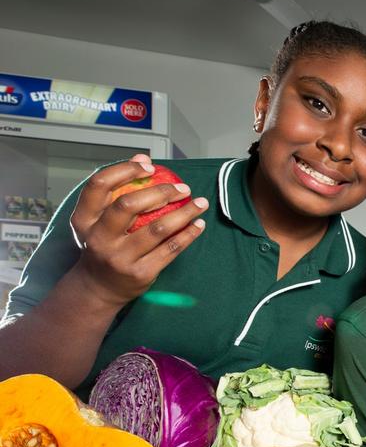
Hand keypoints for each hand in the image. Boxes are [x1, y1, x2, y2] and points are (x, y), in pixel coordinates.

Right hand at [69, 154, 207, 306]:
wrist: (98, 288)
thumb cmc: (102, 245)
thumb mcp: (97, 220)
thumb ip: (117, 189)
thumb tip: (142, 158)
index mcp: (84, 220)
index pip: (99, 185)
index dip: (124, 170)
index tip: (150, 166)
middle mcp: (99, 238)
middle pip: (129, 205)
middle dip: (161, 192)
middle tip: (183, 188)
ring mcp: (120, 258)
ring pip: (158, 229)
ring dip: (184, 213)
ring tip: (200, 203)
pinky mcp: (141, 273)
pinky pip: (171, 249)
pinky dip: (188, 234)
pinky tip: (198, 224)